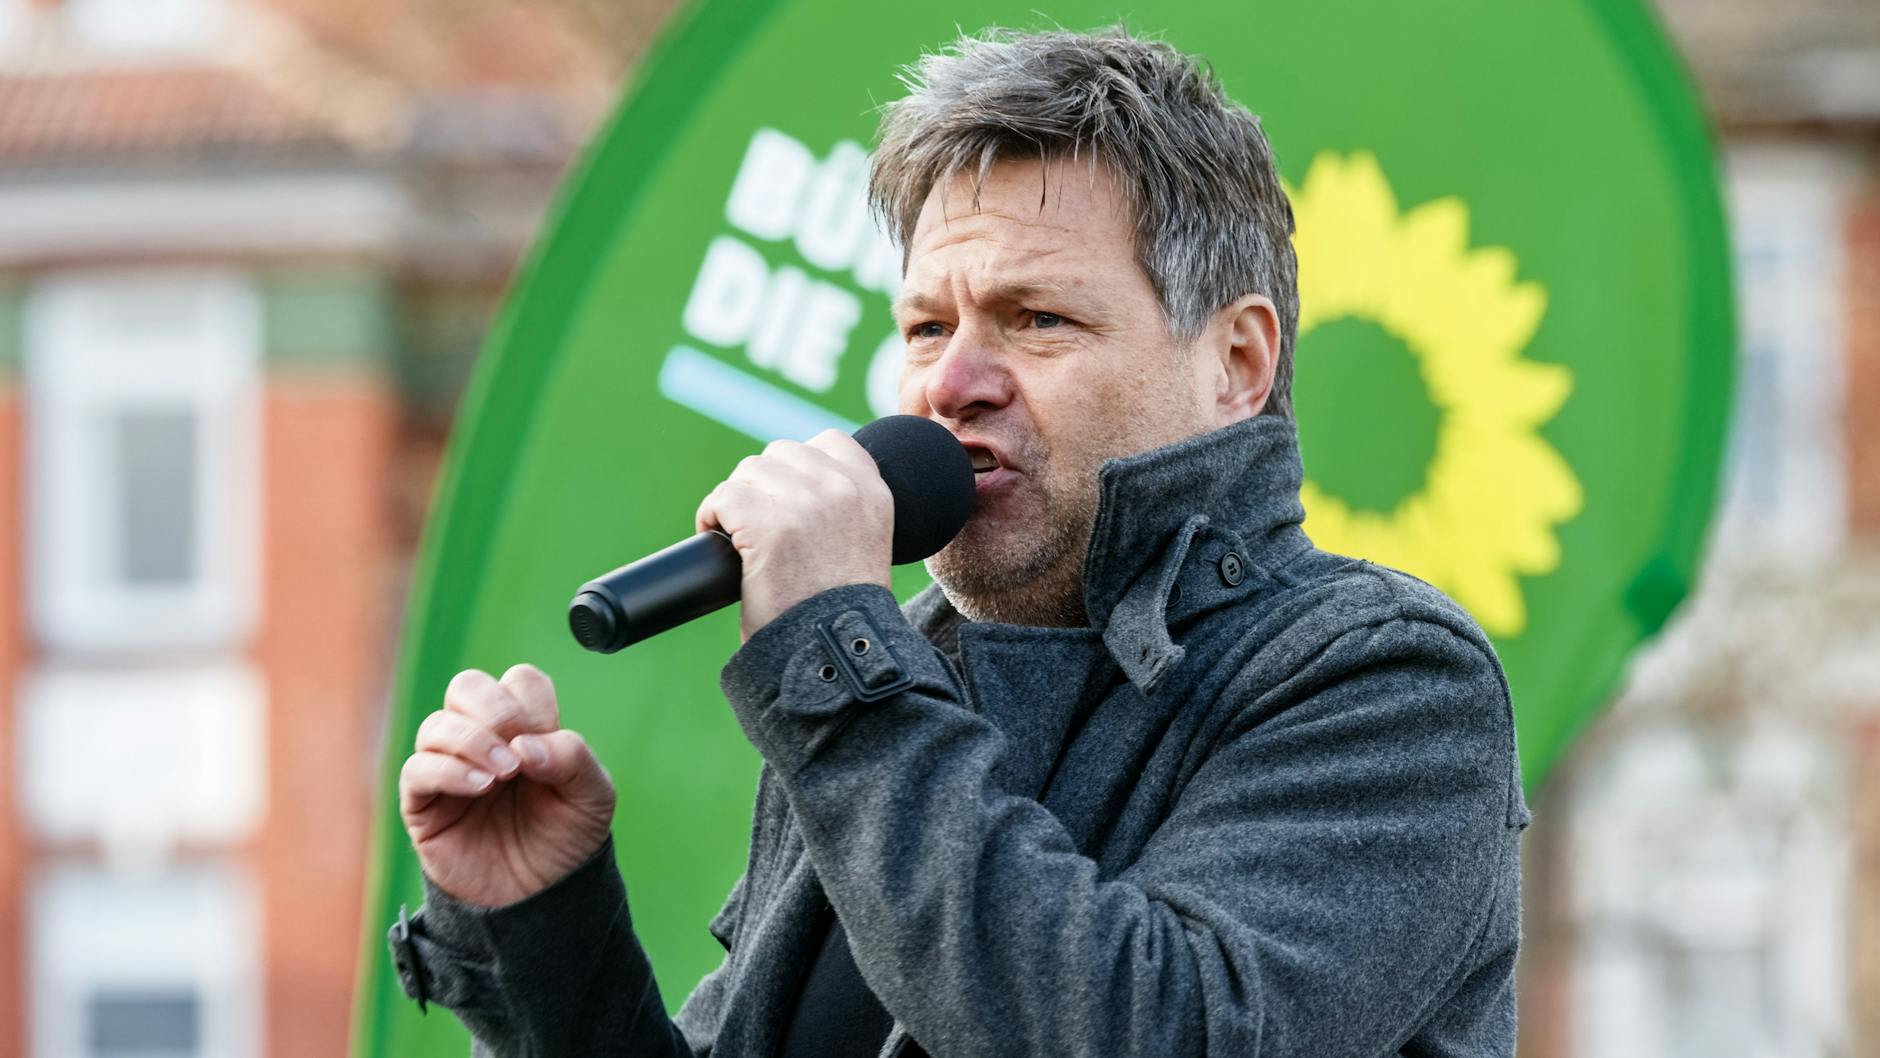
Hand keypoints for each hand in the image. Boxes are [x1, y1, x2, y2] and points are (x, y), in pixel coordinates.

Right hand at [399, 664, 614, 907]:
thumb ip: (572, 758)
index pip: (518, 682)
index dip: (532, 703)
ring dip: (472, 741)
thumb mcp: (593, 797)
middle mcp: (483, 741)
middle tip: (517, 746)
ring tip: (503, 774)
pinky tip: (480, 788)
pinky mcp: (424, 805)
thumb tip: (525, 744)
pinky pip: (417, 770)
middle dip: (494, 707)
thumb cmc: (566, 839)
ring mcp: (450, 770)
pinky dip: (446, 770)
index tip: (548, 737)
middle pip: (467, 686)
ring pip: (437, 725)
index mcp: (525, 729)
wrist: (544, 897)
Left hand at [695, 430, 893, 640]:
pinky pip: (724, 497)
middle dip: (764, 486)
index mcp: (874, 491)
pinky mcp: (768, 523)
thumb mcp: (864, 543)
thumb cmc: (839, 612)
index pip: (829, 443)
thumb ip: (841, 505)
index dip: (799, 469)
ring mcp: (806, 502)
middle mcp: (843, 488)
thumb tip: (788, 481)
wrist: (832, 651)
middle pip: (781, 454)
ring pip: (748, 472)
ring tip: (740, 535)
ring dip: (737, 501)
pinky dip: (713, 516)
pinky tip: (721, 541)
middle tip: (758, 525)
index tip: (787, 502)